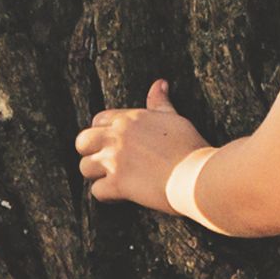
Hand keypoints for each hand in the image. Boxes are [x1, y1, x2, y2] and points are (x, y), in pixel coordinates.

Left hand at [75, 84, 207, 213]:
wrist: (197, 174)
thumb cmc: (190, 146)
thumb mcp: (174, 118)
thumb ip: (160, 103)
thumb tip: (160, 83)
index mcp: (130, 119)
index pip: (98, 120)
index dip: (102, 133)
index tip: (114, 143)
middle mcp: (117, 137)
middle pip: (82, 141)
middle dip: (90, 152)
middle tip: (106, 162)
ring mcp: (115, 161)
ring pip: (84, 167)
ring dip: (97, 175)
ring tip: (114, 180)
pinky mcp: (118, 184)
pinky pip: (96, 191)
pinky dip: (107, 195)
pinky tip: (121, 195)